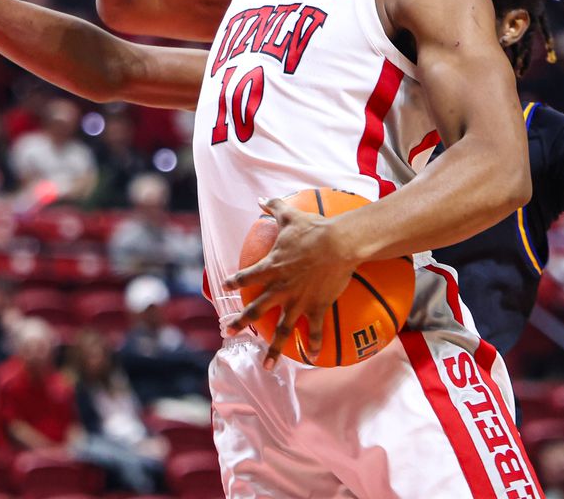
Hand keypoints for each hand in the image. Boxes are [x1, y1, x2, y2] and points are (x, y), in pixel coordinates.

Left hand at [223, 198, 357, 369]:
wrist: (338, 244)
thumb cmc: (314, 229)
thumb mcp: (291, 215)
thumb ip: (274, 207)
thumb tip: (261, 198)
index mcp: (272, 267)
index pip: (247, 276)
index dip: (234, 282)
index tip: (224, 288)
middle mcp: (280, 288)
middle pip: (256, 309)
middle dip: (241, 323)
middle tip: (229, 333)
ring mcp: (298, 300)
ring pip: (282, 329)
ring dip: (273, 348)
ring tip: (266, 366)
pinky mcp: (317, 306)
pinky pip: (315, 329)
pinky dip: (314, 343)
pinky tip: (313, 356)